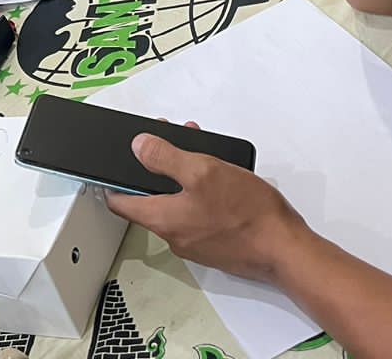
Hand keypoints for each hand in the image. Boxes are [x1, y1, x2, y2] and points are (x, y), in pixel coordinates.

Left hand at [106, 131, 306, 283]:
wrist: (285, 250)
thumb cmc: (247, 213)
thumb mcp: (202, 171)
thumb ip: (165, 158)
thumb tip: (137, 147)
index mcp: (162, 218)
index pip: (119, 203)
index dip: (111, 181)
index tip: (107, 167)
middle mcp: (174, 235)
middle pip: (150, 198)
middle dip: (157, 167)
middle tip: (168, 142)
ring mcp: (195, 242)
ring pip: (176, 203)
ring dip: (182, 175)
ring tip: (200, 150)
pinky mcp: (215, 244)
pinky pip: (197, 213)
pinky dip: (200, 191)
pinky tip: (219, 175)